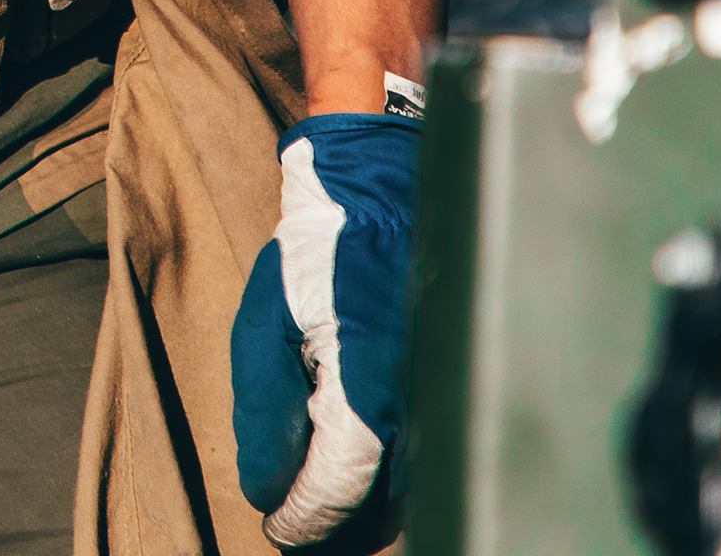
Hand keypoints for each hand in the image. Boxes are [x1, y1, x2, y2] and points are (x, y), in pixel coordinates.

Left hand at [232, 110, 420, 547]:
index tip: (278, 529)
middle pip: (379, 506)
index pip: (338, 491)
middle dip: (333, 524)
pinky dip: (391, 479)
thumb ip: (264, 409)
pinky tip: (357, 468)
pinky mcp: (456, 392)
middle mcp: (420, 406)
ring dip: (363, 507)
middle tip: (293, 523)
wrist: (385, 198)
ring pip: (408, 491)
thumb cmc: (317, 258)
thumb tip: (269, 487)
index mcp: (367, 389)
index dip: (303, 520)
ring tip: (317, 498)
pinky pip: (427, 460)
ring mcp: (445, 401)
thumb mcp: (264, 324)